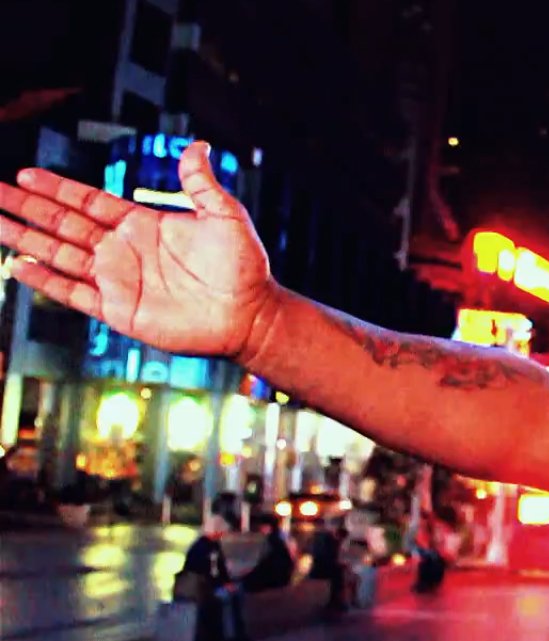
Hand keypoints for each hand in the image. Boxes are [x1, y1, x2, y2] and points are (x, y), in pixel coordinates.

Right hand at [0, 141, 276, 359]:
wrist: (251, 313)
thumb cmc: (243, 266)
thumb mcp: (225, 216)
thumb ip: (202, 184)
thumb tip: (196, 145)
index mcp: (142, 225)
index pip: (88, 202)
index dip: (56, 189)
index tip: (24, 174)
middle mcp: (123, 251)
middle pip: (63, 224)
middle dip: (27, 209)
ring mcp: (118, 281)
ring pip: (60, 255)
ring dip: (26, 240)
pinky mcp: (120, 310)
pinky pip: (74, 294)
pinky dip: (46, 281)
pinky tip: (19, 266)